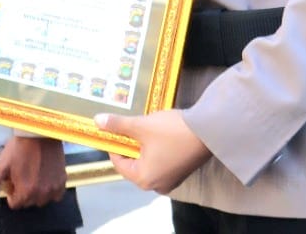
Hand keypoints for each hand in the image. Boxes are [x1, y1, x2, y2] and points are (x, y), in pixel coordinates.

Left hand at [0, 137, 66, 209]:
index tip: (12, 181)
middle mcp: (41, 193)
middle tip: (21, 175)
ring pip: (42, 199)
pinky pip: (56, 194)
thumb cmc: (19, 147)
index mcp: (25, 192)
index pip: (15, 204)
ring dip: (36, 192)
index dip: (11, 192)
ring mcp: (53, 188)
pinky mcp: (62, 180)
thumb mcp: (3, 165)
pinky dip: (50, 189)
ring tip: (33, 174)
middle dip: (23, 192)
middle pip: (28, 202)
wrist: (38, 132)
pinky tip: (45, 177)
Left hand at [95, 110, 210, 193]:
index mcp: (143, 179)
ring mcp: (170, 180)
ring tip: (147, 127)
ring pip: (147, 160)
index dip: (115, 142)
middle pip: (132, 162)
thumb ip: (118, 125)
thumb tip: (97, 121)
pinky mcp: (180, 172)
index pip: (118, 162)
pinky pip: (160, 161)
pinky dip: (156, 148)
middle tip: (133, 125)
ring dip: (144, 144)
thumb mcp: (141, 126)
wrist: (208, 130)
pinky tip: (161, 133)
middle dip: (131, 143)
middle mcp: (156, 185)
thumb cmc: (172, 131)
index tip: (116, 127)